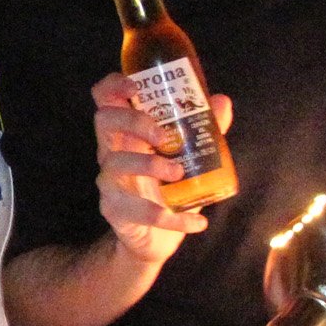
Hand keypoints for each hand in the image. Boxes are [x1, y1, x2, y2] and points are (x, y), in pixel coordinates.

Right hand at [89, 72, 232, 265]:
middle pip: (104, 120)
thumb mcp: (188, 156)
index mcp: (126, 132)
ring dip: (150, 165)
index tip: (137, 87)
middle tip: (164, 136)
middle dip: (134, 121)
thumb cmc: (168, 189)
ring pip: (116, 163)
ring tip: (179, 173)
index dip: (114, 86)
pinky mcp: (116, 211)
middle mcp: (111, 152)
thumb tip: (221, 102)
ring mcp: (109, 182)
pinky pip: (139, 212)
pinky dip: (173, 218)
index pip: (105, 98)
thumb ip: (203, 129)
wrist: (156, 239)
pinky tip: (198, 222)